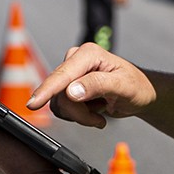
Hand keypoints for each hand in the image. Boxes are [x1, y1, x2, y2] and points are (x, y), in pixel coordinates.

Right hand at [27, 44, 155, 127]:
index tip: (33, 105)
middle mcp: (75, 60)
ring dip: (80, 115)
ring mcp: (70, 74)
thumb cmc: (137, 87)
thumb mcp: (123, 86)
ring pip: (59, 103)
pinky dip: (78, 116)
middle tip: (99, 119)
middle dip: (78, 112)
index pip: (63, 75)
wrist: (140, 94)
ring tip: (100, 113)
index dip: (47, 90)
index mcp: (88, 54)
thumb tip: (70, 91)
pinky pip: (62, 107)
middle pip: (60, 93)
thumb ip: (97, 85)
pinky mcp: (68, 87)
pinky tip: (95, 112)